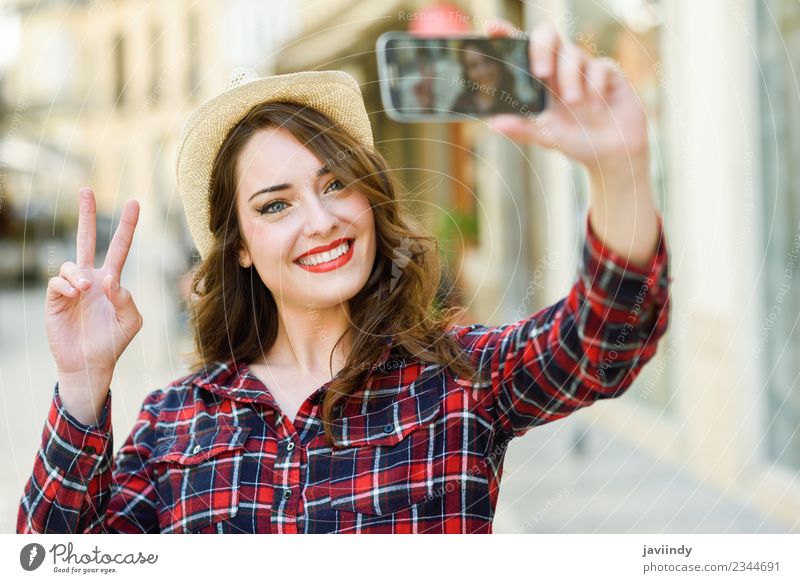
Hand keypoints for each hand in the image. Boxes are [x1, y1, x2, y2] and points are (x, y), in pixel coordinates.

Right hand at [46, 188, 140, 421]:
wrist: (90, 363)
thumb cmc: (114, 341)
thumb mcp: (132, 321)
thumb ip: (127, 298)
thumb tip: (109, 279)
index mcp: (112, 280)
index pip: (119, 247)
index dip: (127, 227)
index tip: (135, 203)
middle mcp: (90, 278)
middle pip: (86, 239)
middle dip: (87, 215)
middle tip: (86, 190)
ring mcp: (71, 287)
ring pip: (70, 264)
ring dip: (78, 275)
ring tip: (84, 290)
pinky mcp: (55, 299)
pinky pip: (57, 282)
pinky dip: (66, 286)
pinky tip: (74, 296)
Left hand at [484, 18, 648, 175]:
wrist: (611, 153)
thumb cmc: (574, 140)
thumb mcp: (545, 137)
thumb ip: (521, 128)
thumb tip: (493, 124)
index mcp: (540, 79)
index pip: (522, 49)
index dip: (508, 34)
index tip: (493, 29)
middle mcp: (560, 68)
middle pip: (548, 35)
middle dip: (542, 49)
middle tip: (542, 74)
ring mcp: (585, 67)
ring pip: (573, 54)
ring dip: (570, 78)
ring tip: (574, 103)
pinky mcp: (608, 72)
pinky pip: (599, 67)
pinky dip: (595, 86)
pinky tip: (596, 106)